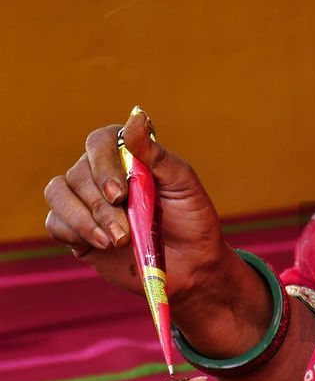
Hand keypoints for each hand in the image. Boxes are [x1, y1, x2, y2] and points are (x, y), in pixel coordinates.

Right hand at [44, 109, 228, 302]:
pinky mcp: (77, 231)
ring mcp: (86, 202)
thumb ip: (156, 154)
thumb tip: (136, 116)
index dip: (103, 165)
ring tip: (116, 241)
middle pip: (78, 172)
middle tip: (125, 231)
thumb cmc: (192, 220)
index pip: (100, 142)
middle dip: (100, 205)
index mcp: (127, 156)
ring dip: (83, 219)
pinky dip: (74, 232)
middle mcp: (101, 174)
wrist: (193, 265)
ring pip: (58, 193)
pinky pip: (55, 222)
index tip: (121, 193)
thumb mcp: (183, 185)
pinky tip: (103, 245)